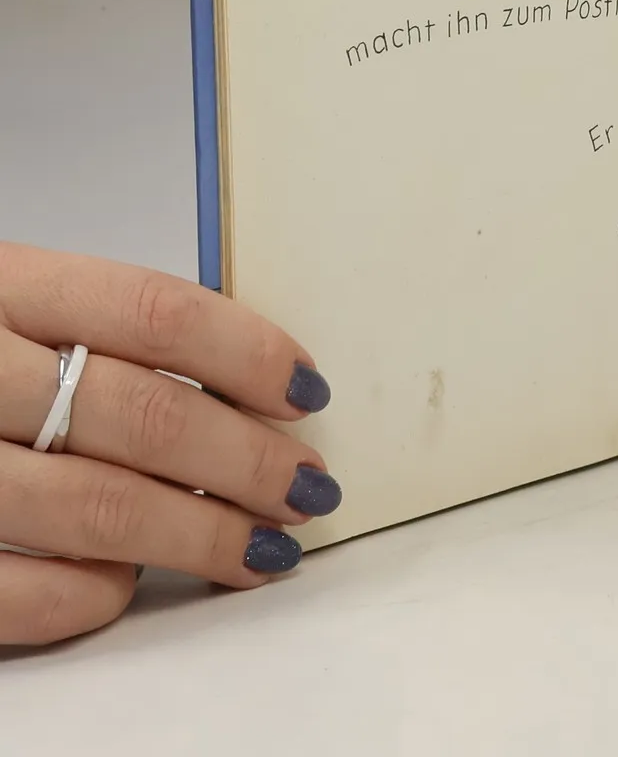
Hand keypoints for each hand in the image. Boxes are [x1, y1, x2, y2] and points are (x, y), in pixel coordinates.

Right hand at [0, 243, 334, 645]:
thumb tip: (240, 379)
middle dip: (246, 461)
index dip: (246, 354)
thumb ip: (95, 328)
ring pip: (95, 509)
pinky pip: (17, 595)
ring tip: (264, 546)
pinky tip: (132, 582)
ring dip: (201, 536)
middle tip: (308, 487)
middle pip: (140, 417)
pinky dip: (91, 593)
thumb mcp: (5, 299)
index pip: (153, 311)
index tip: (307, 390)